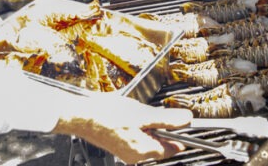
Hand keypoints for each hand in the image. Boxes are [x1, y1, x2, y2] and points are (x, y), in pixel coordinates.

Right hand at [53, 93, 191, 163]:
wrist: (81, 115)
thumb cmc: (107, 115)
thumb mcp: (143, 114)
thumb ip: (167, 119)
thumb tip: (186, 120)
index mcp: (144, 150)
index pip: (172, 148)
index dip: (180, 134)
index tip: (185, 124)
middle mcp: (135, 156)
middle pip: (159, 143)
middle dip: (160, 127)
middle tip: (155, 112)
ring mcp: (125, 151)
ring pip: (146, 138)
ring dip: (147, 124)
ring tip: (137, 111)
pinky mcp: (117, 144)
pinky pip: (135, 136)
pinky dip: (136, 126)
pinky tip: (128, 114)